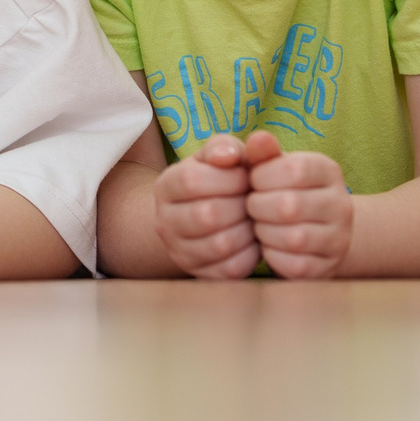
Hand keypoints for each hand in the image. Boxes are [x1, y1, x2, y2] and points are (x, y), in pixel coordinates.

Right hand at [151, 133, 259, 278]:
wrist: (203, 216)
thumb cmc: (219, 179)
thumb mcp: (218, 156)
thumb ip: (225, 147)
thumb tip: (229, 155)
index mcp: (166, 186)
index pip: (192, 181)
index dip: (229, 178)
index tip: (247, 178)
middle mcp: (164, 221)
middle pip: (207, 215)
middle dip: (242, 206)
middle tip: (255, 201)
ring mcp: (179, 251)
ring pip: (220, 245)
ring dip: (248, 230)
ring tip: (255, 219)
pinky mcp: (200, 274)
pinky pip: (231, 269)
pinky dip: (251, 254)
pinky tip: (253, 240)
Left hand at [244, 133, 353, 277]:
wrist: (312, 228)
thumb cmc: (280, 189)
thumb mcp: (272, 166)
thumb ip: (262, 152)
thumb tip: (258, 138)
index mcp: (328, 171)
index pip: (293, 169)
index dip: (262, 176)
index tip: (253, 181)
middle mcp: (341, 204)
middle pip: (289, 206)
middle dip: (258, 206)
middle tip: (251, 206)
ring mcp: (339, 238)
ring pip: (293, 238)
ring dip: (264, 232)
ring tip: (259, 224)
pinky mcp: (328, 267)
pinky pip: (294, 265)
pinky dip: (272, 256)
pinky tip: (269, 245)